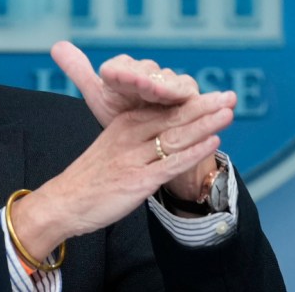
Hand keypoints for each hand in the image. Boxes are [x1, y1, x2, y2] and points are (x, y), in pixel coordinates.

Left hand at [50, 41, 199, 127]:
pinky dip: (187, 96)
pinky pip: (188, 93)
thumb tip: (57, 45)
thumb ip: (80, 72)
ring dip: (164, 87)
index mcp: (125, 71)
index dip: (116, 73)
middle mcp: (149, 73)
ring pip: (168, 81)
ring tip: (158, 92)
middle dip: (139, 78)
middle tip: (137, 83)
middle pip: (145, 72)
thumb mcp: (101, 97)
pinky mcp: (191, 95)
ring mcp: (171, 82)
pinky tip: (187, 98)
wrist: (156, 139)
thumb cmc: (126, 116)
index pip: (117, 69)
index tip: (109, 75)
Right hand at [50, 41, 235, 201]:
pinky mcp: (136, 180)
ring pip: (174, 137)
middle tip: (229, 96)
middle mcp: (128, 136)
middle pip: (172, 118)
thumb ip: (136, 136)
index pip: (163, 109)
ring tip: (228, 113)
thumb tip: (163, 130)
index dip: (192, 101)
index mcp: (122, 124)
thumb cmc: (91, 176)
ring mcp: (132, 158)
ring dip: (204, 124)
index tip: (216, 94)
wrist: (65, 201)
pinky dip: (192, 152)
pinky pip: (169, 164)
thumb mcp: (110, 146)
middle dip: (204, 107)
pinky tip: (212, 142)